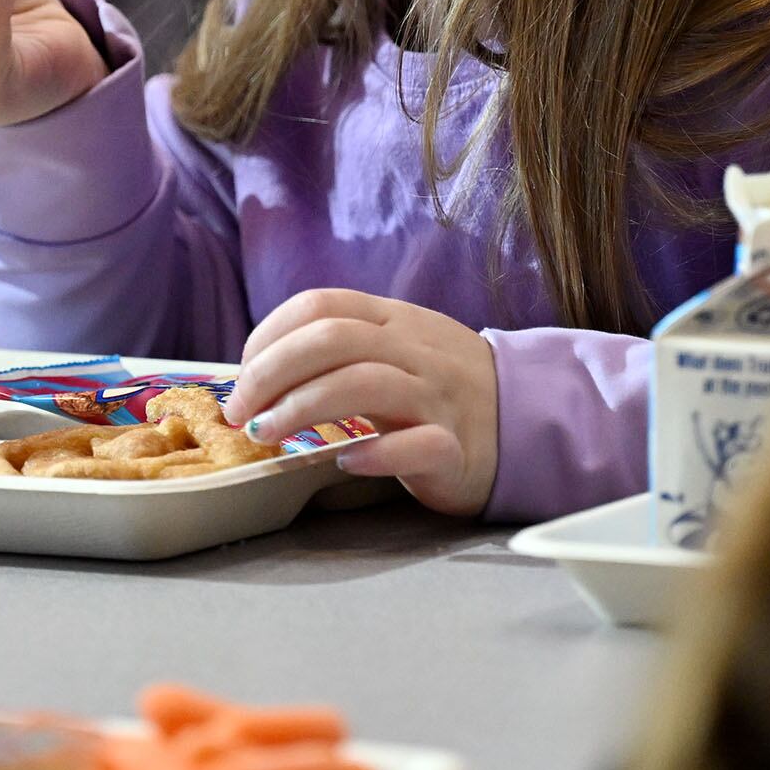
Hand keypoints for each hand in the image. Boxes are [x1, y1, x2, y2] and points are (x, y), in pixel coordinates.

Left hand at [226, 291, 499, 517]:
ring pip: (365, 384)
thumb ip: (341, 348)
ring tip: (267, 437)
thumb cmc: (440, 388)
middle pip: (332, 339)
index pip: (321, 304)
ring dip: (303, 409)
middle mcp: (414, 350)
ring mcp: (439, 397)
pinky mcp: (458, 448)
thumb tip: (259, 369)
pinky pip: (418, 445)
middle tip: (240, 413)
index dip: (268, 334)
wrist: (528, 421)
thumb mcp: (394, 348)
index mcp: (393, 321)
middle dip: (271, 373)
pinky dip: (376, 454)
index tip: (241, 374)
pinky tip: (346, 464)